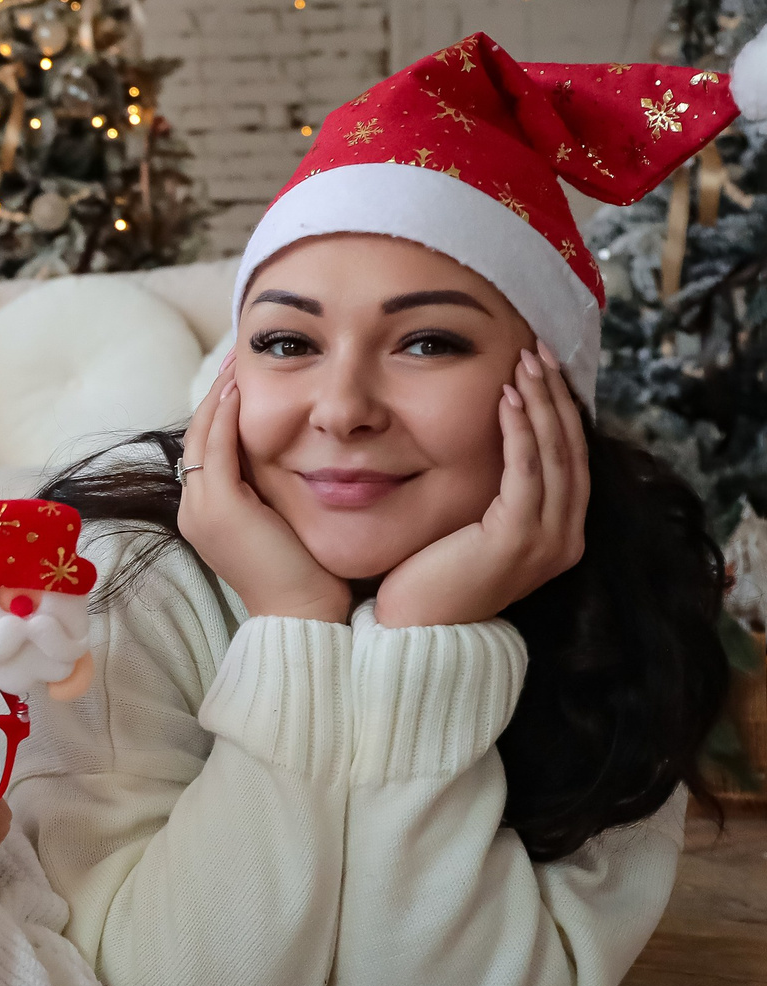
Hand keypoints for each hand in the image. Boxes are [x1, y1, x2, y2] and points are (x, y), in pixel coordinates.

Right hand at [177, 358, 351, 622]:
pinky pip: (215, 447)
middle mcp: (193, 509)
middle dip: (214, 395)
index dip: (219, 413)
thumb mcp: (283, 525)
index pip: (206, 451)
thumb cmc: (305, 577)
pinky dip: (225, 414)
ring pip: (200, 436)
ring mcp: (201, 508)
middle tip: (234, 359)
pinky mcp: (218, 506)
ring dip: (217, 395)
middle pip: (196, 437)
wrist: (302, 614)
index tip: (239, 381)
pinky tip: (240, 388)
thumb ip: (275, 494)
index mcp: (206, 514)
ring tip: (236, 363)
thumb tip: (297, 460)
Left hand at [373, 340, 587, 628]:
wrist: (414, 635)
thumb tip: (479, 445)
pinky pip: (527, 473)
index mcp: (558, 535)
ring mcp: (548, 542)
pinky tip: (507, 401)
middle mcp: (564, 539)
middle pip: (571, 450)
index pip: (569, 459)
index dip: (558, 411)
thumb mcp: (468, 528)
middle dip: (555, 396)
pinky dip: (520, 433)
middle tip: (537, 350)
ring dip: (541, 404)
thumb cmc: (428, 580)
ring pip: (555, 456)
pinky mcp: (520, 541)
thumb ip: (487, 495)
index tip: (541, 369)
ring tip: (524, 363)